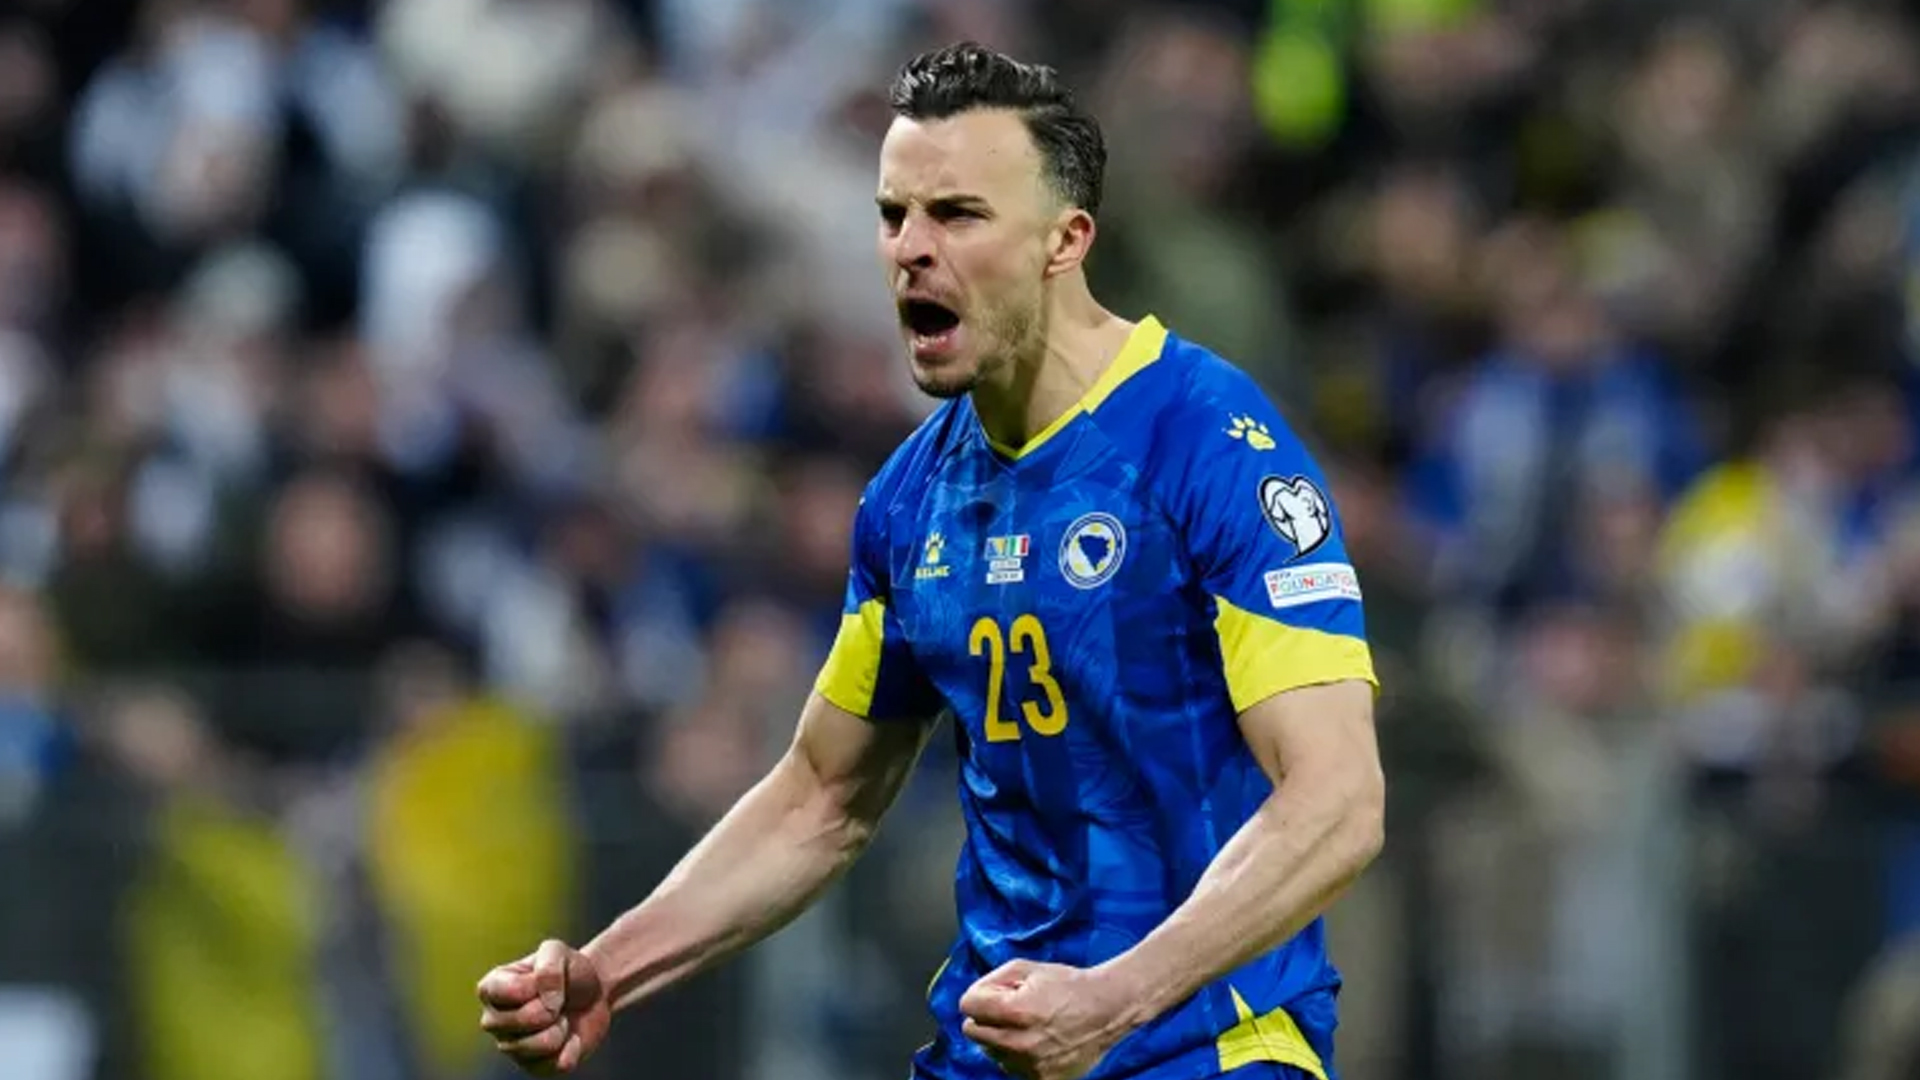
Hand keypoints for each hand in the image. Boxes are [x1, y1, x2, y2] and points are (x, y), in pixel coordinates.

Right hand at [478, 939, 612, 1075]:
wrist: (594, 995)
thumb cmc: (568, 971)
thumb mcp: (559, 951)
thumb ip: (549, 967)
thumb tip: (548, 1003)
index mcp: (491, 988)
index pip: (508, 991)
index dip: (538, 984)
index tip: (549, 979)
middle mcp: (493, 1020)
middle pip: (522, 1020)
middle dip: (551, 1008)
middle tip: (557, 1002)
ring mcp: (510, 1047)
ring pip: (539, 1044)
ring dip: (562, 1028)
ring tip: (561, 1018)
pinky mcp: (532, 1067)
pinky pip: (554, 1064)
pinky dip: (572, 1048)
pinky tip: (570, 1038)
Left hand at [958, 960, 1138, 1079]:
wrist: (1107, 1009)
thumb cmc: (1067, 985)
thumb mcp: (1027, 968)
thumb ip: (993, 981)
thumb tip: (973, 1000)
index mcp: (1015, 1011)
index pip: (967, 1006)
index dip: (980, 995)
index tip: (996, 994)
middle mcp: (1019, 1043)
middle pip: (973, 1032)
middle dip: (988, 1017)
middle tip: (1012, 1010)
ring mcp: (1030, 1065)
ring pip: (991, 1052)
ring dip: (1002, 1039)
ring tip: (1029, 1026)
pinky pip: (1012, 1068)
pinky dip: (1019, 1056)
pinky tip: (1038, 1042)